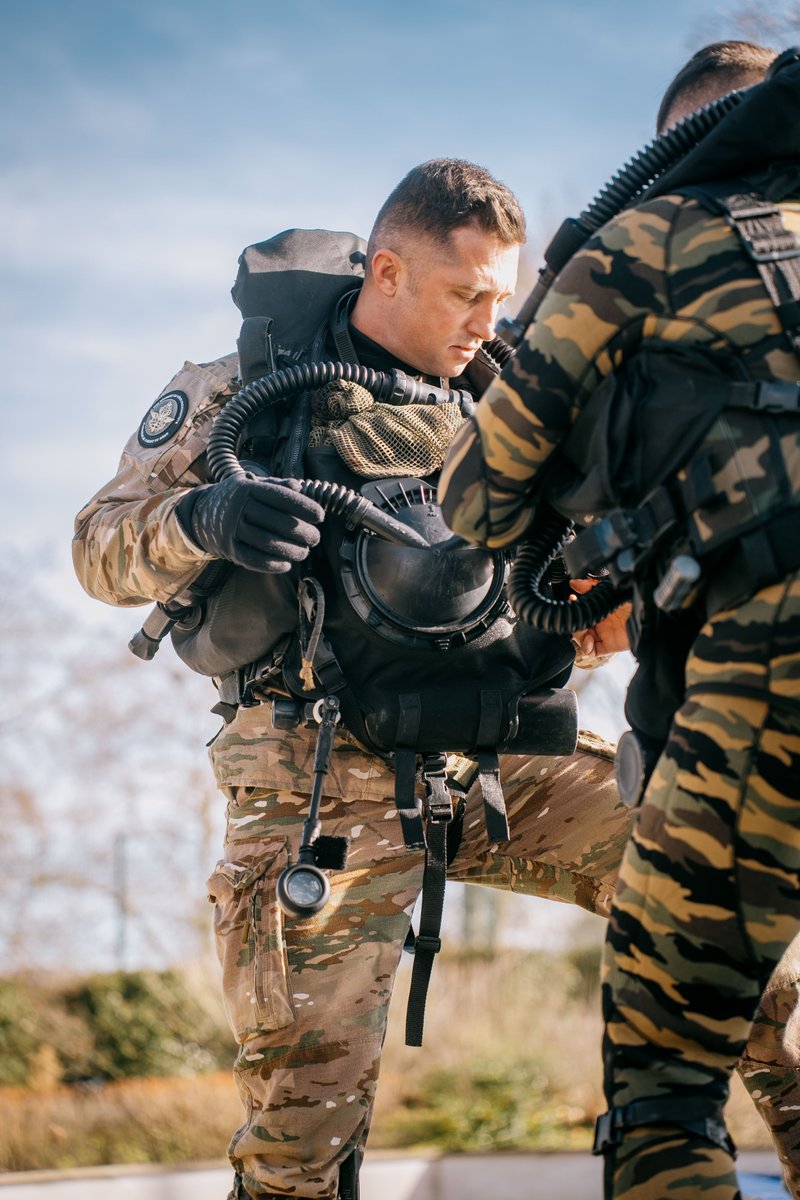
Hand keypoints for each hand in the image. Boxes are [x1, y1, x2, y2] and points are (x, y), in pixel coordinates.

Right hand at [177, 475, 324, 572]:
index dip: (304, 507)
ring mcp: (231, 530)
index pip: (281, 497)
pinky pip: (253, 560)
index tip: (320, 516)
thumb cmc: (238, 498)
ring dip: (291, 550)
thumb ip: (277, 486)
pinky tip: (286, 565)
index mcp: (248, 488)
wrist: (202, 513)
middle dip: (302, 532)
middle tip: (315, 538)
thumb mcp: (254, 485)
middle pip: (277, 522)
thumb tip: (299, 488)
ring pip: (267, 543)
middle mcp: (238, 508)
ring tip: (304, 552)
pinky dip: (272, 564)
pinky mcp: (228, 549)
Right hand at [569, 577, 631, 657]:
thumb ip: (591, 586)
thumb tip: (574, 582)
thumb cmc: (634, 599)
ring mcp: (604, 634)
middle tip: (577, 616)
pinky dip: (586, 647)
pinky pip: (591, 651)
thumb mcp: (610, 590)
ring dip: (578, 634)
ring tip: (584, 629)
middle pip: (579, 624)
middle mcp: (602, 620)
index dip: (575, 606)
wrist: (648, 614)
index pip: (582, 608)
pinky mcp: (608, 646)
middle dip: (574, 621)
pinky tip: (589, 640)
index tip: (572, 599)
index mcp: (602, 607)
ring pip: (582, 638)